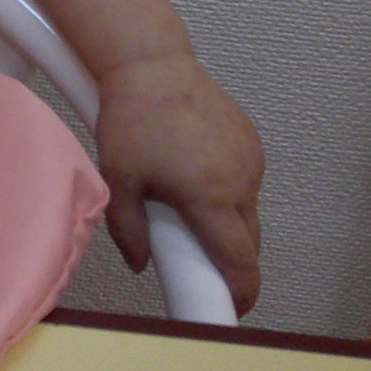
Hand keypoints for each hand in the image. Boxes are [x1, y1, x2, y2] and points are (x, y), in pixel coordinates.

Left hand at [91, 52, 263, 314]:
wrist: (152, 63)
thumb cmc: (132, 119)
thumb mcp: (119, 178)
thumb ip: (129, 230)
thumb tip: (142, 264)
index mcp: (211, 197)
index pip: (240, 261)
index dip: (240, 291)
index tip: (231, 307)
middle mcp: (241, 181)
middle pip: (248, 240)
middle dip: (230, 258)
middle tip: (197, 261)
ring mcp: (251, 159)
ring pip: (247, 210)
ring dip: (227, 221)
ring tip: (188, 207)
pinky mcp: (252, 141)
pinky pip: (246, 181)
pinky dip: (228, 191)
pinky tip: (196, 175)